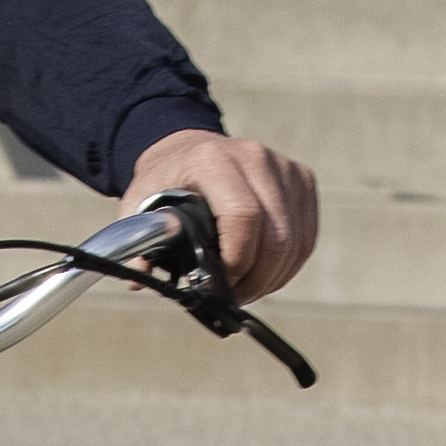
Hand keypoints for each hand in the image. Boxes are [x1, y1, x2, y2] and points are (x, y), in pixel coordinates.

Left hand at [122, 128, 320, 304]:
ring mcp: (283, 167)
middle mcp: (254, 157)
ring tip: (247, 288)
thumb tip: (140, 278)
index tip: (218, 282)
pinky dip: (288, 265)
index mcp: (212, 160)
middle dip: (257, 279)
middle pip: (276, 236)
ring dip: (274, 277)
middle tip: (234, 296)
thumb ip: (138, 240)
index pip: (243, 216)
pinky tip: (265, 273)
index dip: (236, 261)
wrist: (188, 148)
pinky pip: (306, 236)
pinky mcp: (302, 180)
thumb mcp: (139, 204)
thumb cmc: (165, 182)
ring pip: (296, 241)